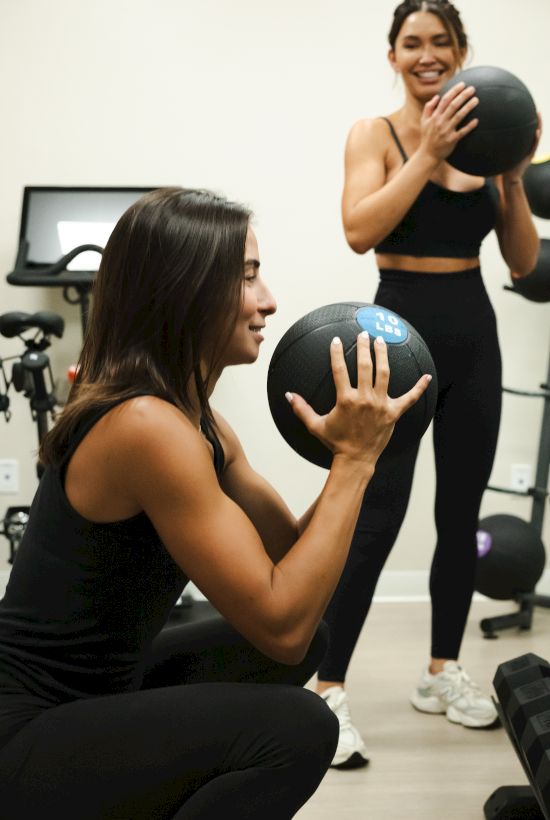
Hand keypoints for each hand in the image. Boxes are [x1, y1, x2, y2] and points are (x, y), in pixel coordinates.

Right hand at [287, 332, 430, 466]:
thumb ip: (301, 409)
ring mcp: (381, 405)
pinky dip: (419, 387)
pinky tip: (427, 376)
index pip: (340, 369)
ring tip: (381, 342)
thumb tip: (288, 395)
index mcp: (345, 399)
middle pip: (365, 366)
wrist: (356, 459)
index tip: (337, 341)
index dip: (337, 353)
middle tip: (364, 334)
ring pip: (385, 374)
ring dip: (384, 356)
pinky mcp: (393, 413)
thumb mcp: (316, 425)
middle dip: (364, 348)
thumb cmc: (335, 442)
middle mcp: (364, 399)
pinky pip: (410, 398)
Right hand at [418, 81, 478, 163]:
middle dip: (463, 96)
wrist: (428, 155)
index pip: (445, 100)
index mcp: (434, 116)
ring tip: (476, 100)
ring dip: (468, 107)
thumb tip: (437, 97)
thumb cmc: (427, 137)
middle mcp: (440, 122)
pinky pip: (463, 132)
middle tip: (473, 89)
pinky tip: (476, 120)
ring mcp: (446, 131)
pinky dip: (469, 126)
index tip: (463, 84)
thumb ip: (428, 108)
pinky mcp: (452, 140)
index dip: (454, 91)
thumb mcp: (423, 122)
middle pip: (453, 105)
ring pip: (459, 116)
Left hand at [501, 112, 542, 184]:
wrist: (509, 177)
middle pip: (535, 131)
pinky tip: (536, 132)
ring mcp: (530, 151)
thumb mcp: (503, 152)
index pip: (528, 130)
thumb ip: (500, 144)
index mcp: (523, 144)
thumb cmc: (504, 165)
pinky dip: (536, 139)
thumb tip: (488, 135)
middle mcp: (529, 146)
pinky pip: (534, 146)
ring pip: (537, 137)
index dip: (529, 121)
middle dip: (538, 121)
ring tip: (539, 117)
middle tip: (537, 111)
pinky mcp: (530, 156)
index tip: (528, 110)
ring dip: (539, 127)